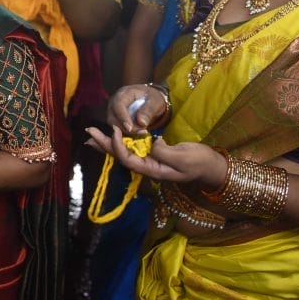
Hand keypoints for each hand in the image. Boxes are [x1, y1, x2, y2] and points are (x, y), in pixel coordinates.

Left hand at [85, 125, 226, 189]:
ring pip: (123, 152)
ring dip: (107, 143)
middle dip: (104, 144)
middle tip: (88, 133)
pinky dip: (119, 141)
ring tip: (91, 135)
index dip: (118, 145)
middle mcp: (146, 167)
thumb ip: (164, 152)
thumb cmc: (199, 162)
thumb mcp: (183, 157)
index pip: (128, 159)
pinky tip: (111, 136)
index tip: (115, 129)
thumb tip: (150, 144)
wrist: (210, 166)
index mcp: (152, 170)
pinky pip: (131, 148)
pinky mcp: (152, 154)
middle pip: (120, 156)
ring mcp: (149, 161)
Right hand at [108, 84, 167, 135]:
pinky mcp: (115, 120)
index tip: (130, 128)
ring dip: (127, 131)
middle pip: (113, 117)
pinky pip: (117, 128)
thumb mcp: (155, 101)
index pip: (118, 105)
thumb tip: (141, 122)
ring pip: (114, 125)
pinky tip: (138, 133)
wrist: (149, 100)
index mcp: (124, 93)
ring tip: (142, 132)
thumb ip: (149, 110)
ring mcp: (113, 111)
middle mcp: (115, 102)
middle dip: (126, 127)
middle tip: (141, 132)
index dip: (122, 117)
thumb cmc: (152, 98)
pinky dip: (127, 133)